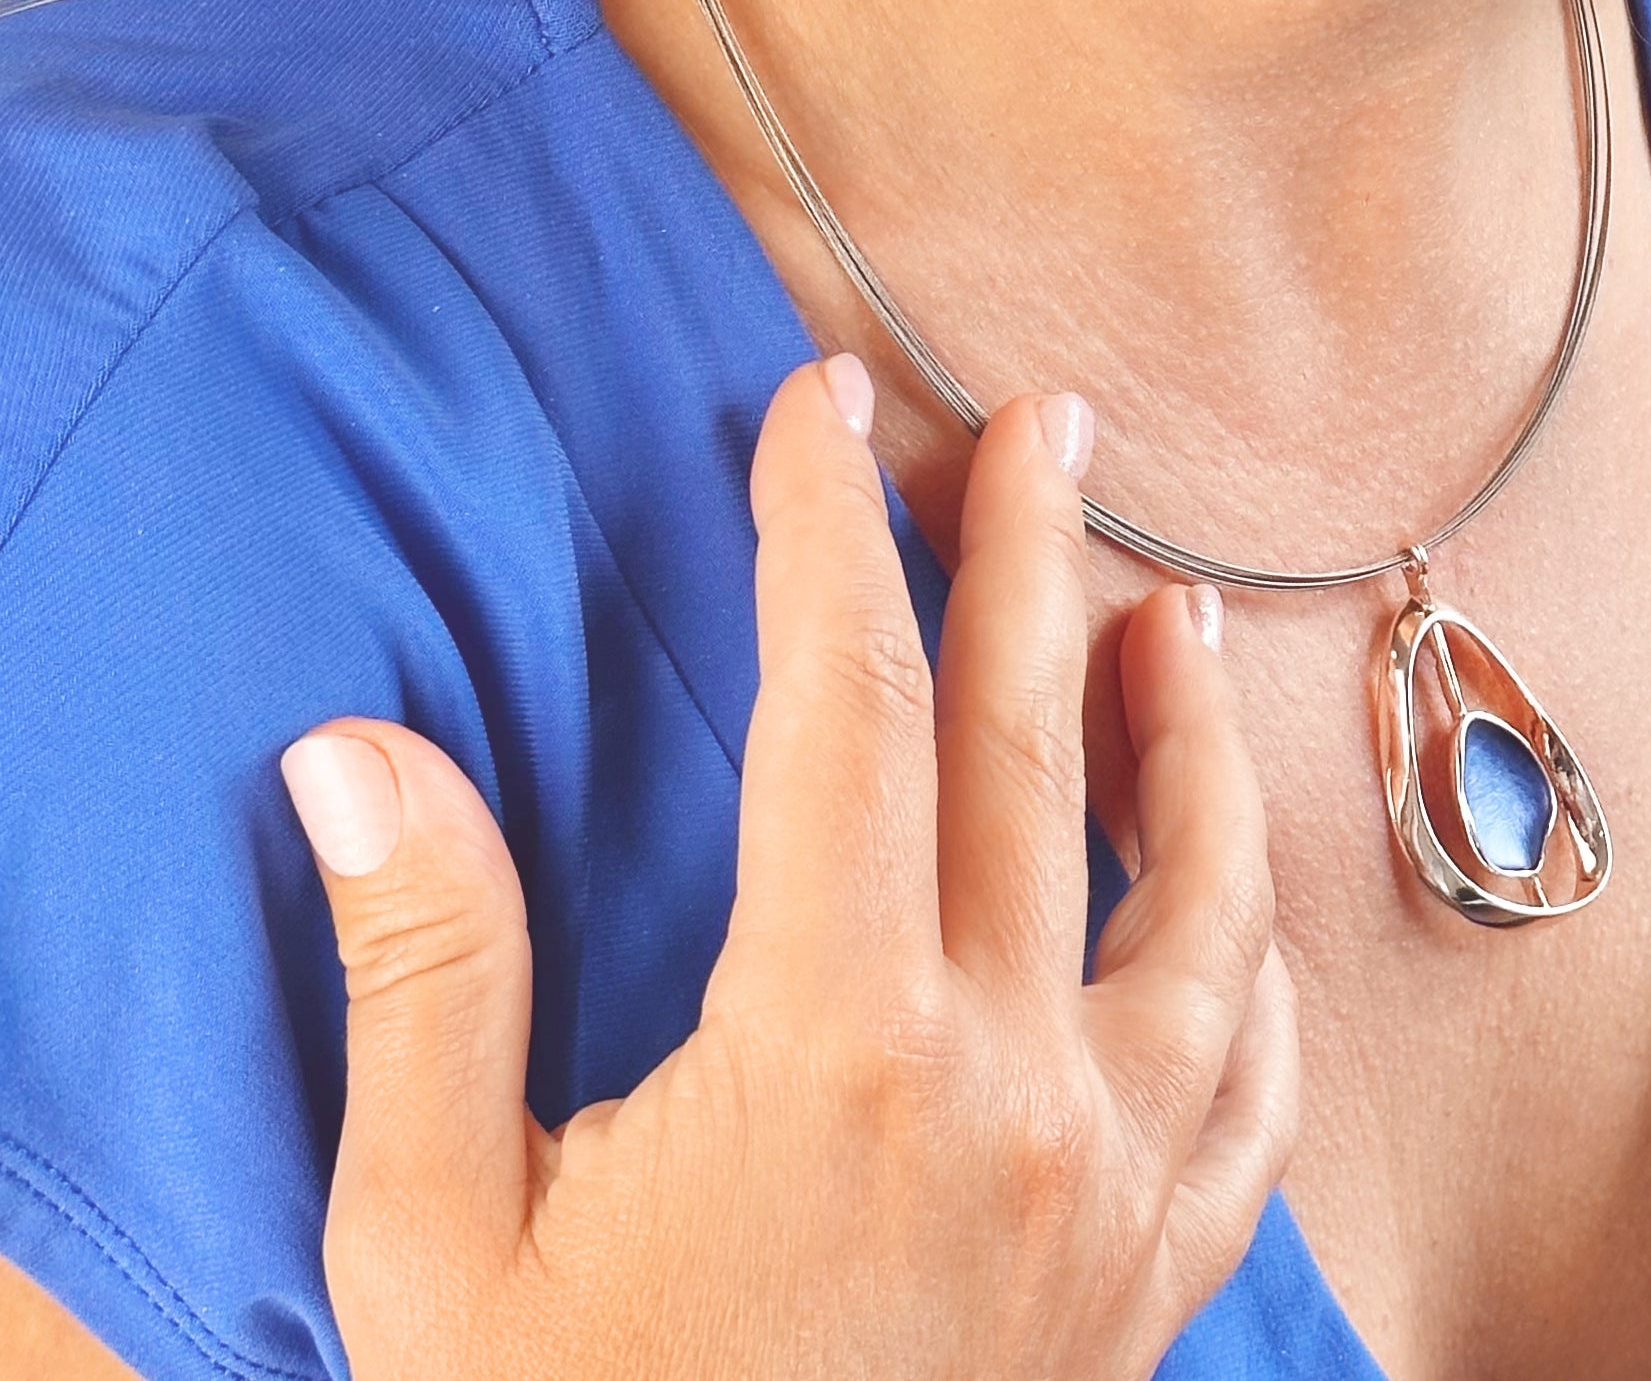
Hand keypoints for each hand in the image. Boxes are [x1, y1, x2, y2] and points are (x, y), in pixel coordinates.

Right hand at [280, 354, 1297, 1379]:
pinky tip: (1240, 883)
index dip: (831, 535)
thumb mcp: (437, 1250)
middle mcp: (1009, 1089)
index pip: (846, 711)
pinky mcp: (1154, 1275)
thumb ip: (425, 982)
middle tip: (1049, 424)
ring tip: (1174, 607)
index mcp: (829, 1048)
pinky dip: (1256, 954)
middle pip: (1037, 751)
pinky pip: (1252, 1082)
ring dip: (1191, 730)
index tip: (822, 409)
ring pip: (1201, 894)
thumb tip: (360, 759)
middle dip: (1034, 558)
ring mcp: (1110, 1184)